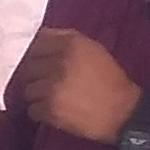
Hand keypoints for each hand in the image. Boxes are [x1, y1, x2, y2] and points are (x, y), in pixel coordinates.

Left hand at [11, 26, 141, 143]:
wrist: (121, 112)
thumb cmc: (110, 80)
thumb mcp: (94, 50)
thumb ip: (69, 42)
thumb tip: (42, 38)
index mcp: (72, 44)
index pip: (39, 42)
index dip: (38, 53)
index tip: (42, 61)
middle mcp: (59, 62)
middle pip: (29, 65)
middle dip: (35, 75)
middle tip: (45, 83)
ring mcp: (52, 86)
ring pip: (27, 88)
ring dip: (36, 94)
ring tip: (50, 98)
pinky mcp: (50, 109)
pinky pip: (32, 109)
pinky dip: (40, 111)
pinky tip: (53, 111)